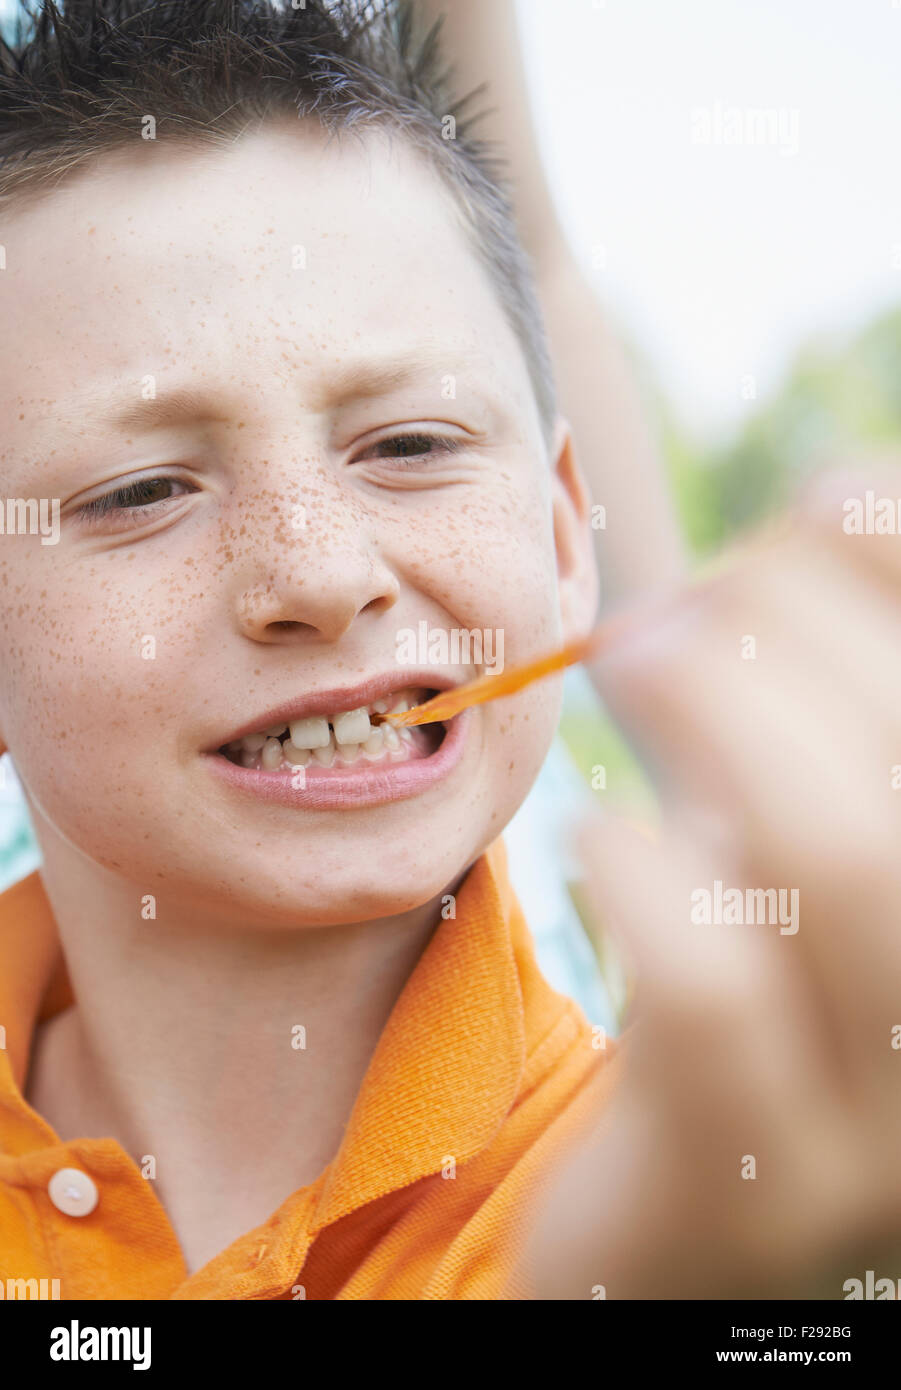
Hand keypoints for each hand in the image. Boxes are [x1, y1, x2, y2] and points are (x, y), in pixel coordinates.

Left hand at [528, 468, 900, 1298]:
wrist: (665, 1226)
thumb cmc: (738, 984)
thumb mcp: (790, 831)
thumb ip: (815, 699)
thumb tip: (832, 506)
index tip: (824, 503)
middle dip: (795, 635)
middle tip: (676, 599)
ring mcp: (891, 1119)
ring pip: (859, 864)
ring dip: (733, 718)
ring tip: (634, 657)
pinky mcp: (758, 1179)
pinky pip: (718, 1000)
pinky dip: (651, 879)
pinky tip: (605, 838)